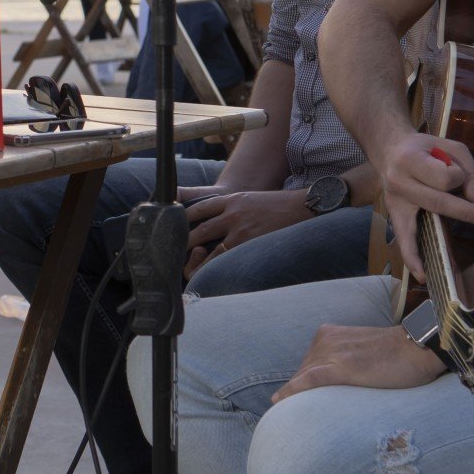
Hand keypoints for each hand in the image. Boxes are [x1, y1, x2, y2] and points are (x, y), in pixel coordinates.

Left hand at [181, 187, 310, 277]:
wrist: (304, 207)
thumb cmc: (278, 208)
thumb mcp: (251, 200)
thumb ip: (234, 208)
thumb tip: (220, 223)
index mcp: (231, 200)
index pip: (199, 208)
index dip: (182, 218)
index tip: (170, 227)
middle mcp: (232, 212)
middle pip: (197, 227)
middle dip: (182, 241)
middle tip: (170, 252)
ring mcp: (239, 228)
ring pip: (206, 245)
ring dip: (194, 259)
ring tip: (184, 270)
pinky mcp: (248, 243)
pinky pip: (224, 257)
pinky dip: (213, 266)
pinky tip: (205, 274)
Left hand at [272, 324, 445, 403]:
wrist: (419, 347)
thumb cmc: (397, 353)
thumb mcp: (361, 352)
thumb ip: (342, 361)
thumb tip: (330, 385)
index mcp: (327, 335)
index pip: (306, 366)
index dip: (299, 387)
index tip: (290, 403)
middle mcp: (324, 340)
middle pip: (302, 374)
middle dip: (297, 394)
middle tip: (292, 416)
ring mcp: (332, 352)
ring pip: (303, 380)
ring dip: (296, 398)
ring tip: (289, 418)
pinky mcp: (341, 367)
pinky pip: (309, 380)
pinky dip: (292, 391)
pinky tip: (277, 401)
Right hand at [373, 131, 473, 279]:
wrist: (389, 149)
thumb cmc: (426, 149)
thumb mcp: (451, 148)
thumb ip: (469, 173)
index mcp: (410, 159)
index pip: (443, 177)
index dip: (458, 177)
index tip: (459, 175)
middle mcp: (398, 182)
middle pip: (437, 202)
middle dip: (467, 212)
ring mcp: (393, 201)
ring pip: (418, 226)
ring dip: (438, 244)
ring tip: (450, 267)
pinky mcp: (393, 215)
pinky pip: (402, 240)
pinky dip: (411, 259)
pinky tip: (423, 275)